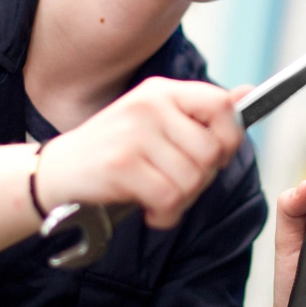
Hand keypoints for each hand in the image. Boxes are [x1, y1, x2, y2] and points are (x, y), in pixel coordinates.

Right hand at [34, 78, 248, 228]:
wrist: (56, 172)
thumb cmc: (114, 151)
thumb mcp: (156, 121)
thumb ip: (200, 113)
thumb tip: (249, 93)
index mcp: (162, 91)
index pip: (221, 106)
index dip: (229, 138)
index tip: (215, 157)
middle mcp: (149, 105)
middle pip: (211, 151)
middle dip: (201, 180)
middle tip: (177, 185)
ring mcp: (134, 133)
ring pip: (193, 179)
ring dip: (181, 201)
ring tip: (159, 197)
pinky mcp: (120, 164)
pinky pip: (170, 199)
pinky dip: (165, 215)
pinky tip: (150, 210)